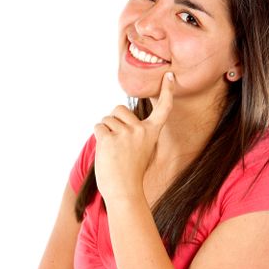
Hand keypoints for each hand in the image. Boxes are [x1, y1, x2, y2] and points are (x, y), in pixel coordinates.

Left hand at [93, 71, 174, 201]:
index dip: (167, 91)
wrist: (125, 192)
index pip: (163, 108)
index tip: (169, 76)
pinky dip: (99, 138)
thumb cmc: (131, 174)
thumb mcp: (141, 150)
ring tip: (113, 151)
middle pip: (119, 109)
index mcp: (152, 133)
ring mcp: (125, 134)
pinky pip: (99, 128)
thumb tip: (117, 118)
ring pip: (107, 119)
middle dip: (113, 121)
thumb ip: (135, 134)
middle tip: (118, 144)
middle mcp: (141, 130)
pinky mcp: (109, 139)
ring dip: (105, 131)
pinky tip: (106, 152)